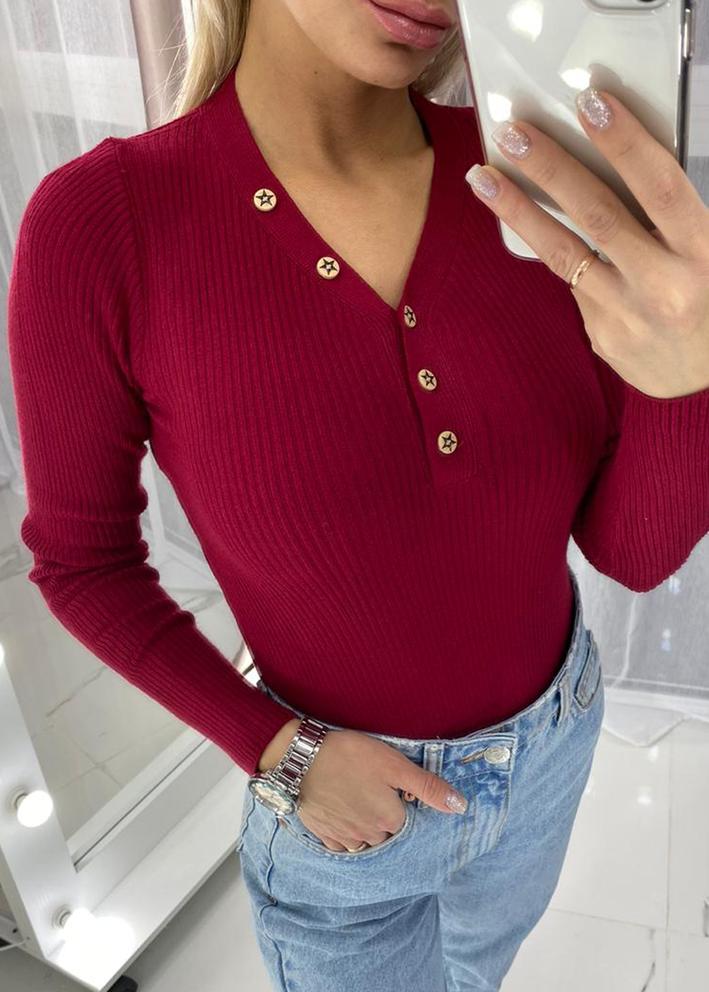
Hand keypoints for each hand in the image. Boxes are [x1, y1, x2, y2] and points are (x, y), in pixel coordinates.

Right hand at [290, 728, 467, 851]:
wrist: (302, 758)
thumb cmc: (351, 756)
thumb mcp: (395, 765)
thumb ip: (428, 787)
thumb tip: (460, 806)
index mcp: (391, 820)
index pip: (406, 820)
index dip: (400, 801)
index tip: (390, 786)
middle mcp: (370, 836)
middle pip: (386, 833)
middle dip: (384, 816)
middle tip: (372, 789)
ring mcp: (345, 838)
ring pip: (365, 840)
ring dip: (366, 826)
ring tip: (357, 799)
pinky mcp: (324, 835)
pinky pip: (341, 843)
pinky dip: (345, 831)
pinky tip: (341, 810)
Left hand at [467, 85, 708, 399]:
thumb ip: (678, 213)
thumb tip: (625, 157)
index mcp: (704, 255)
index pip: (660, 187)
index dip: (625, 143)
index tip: (590, 103)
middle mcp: (664, 288)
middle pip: (598, 215)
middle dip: (551, 168)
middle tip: (512, 133)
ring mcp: (628, 317)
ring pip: (564, 253)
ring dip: (520, 211)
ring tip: (484, 177)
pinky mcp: (604, 338)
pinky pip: (574, 284)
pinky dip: (558, 252)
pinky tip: (536, 228)